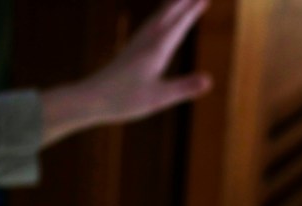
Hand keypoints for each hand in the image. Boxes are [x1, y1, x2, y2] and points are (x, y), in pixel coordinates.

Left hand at [40, 0, 209, 145]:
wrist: (91, 98)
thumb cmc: (124, 100)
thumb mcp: (159, 97)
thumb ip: (185, 87)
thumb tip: (210, 80)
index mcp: (156, 50)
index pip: (178, 26)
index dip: (192, 12)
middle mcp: (146, 42)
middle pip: (168, 16)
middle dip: (184, 3)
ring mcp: (136, 45)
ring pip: (157, 19)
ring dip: (171, 7)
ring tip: (180, 0)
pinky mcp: (130, 51)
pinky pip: (149, 27)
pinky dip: (159, 19)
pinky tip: (158, 23)